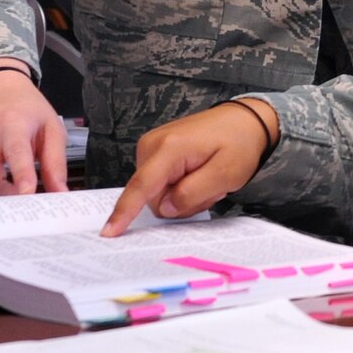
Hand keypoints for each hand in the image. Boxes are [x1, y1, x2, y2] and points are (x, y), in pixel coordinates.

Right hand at [0, 59, 68, 195]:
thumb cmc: (25, 106)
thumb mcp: (50, 126)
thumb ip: (56, 162)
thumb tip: (60, 193)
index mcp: (12, 124)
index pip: (15, 153)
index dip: (21, 176)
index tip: (28, 193)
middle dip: (5, 198)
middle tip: (22, 200)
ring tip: (8, 194)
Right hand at [100, 98, 276, 236]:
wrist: (243, 120)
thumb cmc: (238, 143)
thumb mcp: (225, 173)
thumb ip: (192, 193)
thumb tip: (165, 208)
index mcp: (169, 148)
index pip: (141, 186)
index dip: (124, 212)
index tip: (109, 232)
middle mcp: (153, 145)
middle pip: (154, 198)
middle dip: (182, 202)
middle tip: (209, 187)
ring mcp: (152, 148)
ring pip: (158, 195)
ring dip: (184, 195)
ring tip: (206, 178)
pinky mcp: (156, 153)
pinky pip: (161, 186)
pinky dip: (181, 187)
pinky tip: (199, 175)